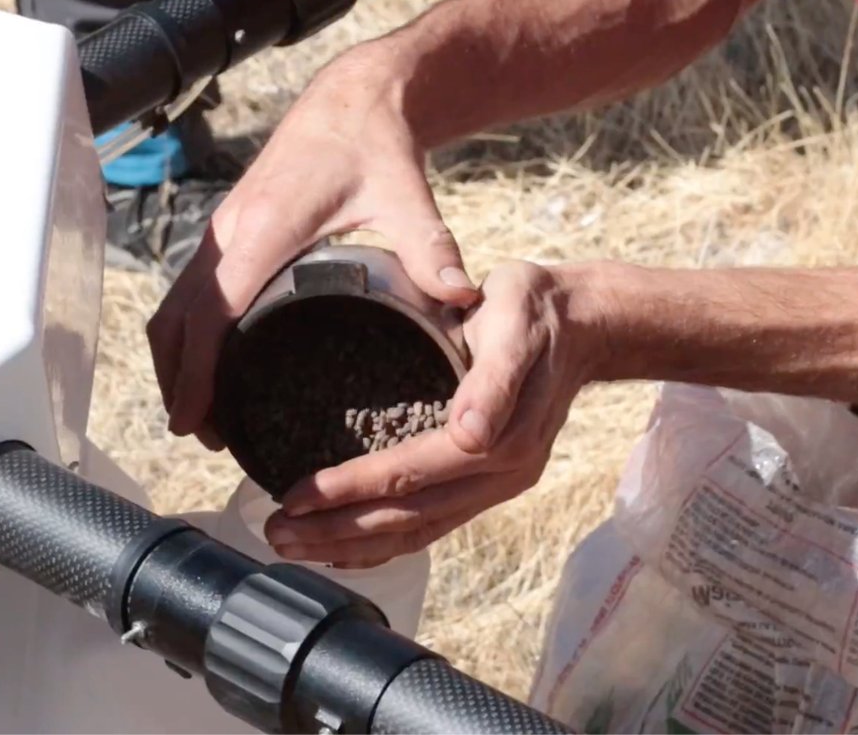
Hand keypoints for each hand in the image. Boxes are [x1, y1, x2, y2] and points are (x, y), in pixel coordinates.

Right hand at [147, 47, 480, 447]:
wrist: (355, 97)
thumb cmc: (376, 145)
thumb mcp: (407, 197)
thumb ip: (430, 248)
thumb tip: (463, 298)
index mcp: (265, 231)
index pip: (211, 312)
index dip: (195, 370)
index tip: (191, 419)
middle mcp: (230, 230)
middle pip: (178, 317)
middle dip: (178, 378)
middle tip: (202, 432)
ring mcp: (224, 228)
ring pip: (177, 303)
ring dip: (177, 357)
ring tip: (203, 411)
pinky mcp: (230, 227)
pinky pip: (191, 287)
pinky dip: (188, 329)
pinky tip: (212, 359)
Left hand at [262, 261, 599, 567]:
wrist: (582, 325)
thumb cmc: (536, 310)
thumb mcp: (516, 320)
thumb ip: (495, 376)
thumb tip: (468, 433)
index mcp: (503, 436)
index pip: (411, 473)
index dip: (351, 489)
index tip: (296, 496)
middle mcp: (501, 474)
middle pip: (409, 517)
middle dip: (337, 530)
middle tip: (276, 532)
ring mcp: (497, 485)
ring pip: (419, 530)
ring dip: (353, 544)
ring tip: (294, 545)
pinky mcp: (489, 485)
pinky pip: (434, 525)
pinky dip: (387, 542)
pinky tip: (347, 547)